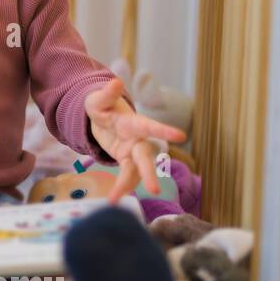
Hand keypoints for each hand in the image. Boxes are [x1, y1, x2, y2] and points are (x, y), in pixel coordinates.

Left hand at [85, 77, 188, 203]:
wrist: (101, 118)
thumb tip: (115, 81)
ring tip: (116, 199)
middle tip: (155, 190)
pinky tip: (113, 199)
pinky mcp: (126, 161)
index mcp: (133, 123)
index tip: (181, 136)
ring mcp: (132, 152)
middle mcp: (137, 139)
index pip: (150, 126)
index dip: (164, 131)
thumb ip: (107, 94)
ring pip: (136, 171)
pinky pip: (127, 176)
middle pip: (145, 157)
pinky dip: (121, 187)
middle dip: (149, 172)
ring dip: (129, 185)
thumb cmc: (103, 106)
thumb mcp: (98, 100)